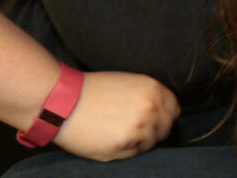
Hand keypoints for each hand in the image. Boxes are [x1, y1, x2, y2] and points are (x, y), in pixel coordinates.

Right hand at [53, 71, 179, 161]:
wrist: (62, 102)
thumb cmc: (93, 91)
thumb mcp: (129, 82)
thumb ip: (149, 96)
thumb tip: (163, 112)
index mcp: (153, 90)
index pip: (174, 110)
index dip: (164, 116)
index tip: (155, 120)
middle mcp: (150, 109)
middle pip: (166, 129)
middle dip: (154, 131)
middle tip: (134, 129)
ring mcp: (137, 129)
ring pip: (150, 143)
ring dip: (137, 141)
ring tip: (116, 131)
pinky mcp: (122, 146)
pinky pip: (133, 154)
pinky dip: (124, 150)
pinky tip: (108, 138)